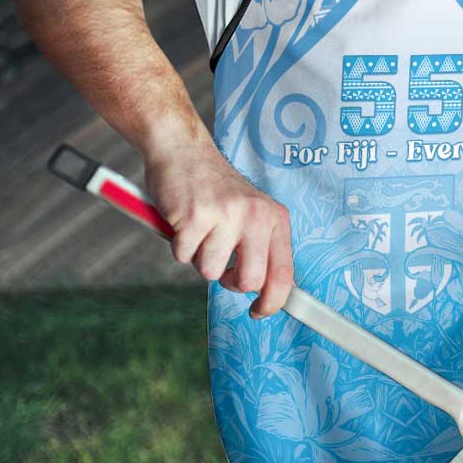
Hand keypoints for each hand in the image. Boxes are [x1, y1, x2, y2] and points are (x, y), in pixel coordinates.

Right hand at [144, 140, 293, 319]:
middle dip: (230, 282)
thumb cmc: (215, 190)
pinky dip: (179, 246)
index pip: (284, 273)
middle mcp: (256, 216)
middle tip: (221, 264)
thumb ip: (261, 247)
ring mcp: (226, 215)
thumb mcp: (251, 213)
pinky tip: (184, 221)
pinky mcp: (195, 216)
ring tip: (200, 230)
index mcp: (275, 218)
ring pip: (211, 272)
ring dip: (199, 258)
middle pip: (250, 281)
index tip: (259, 312)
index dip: (273, 302)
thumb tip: (268, 293)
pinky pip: (183, 256)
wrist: (183, 150)